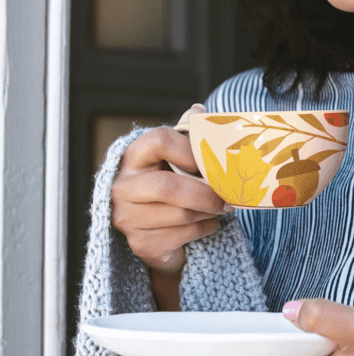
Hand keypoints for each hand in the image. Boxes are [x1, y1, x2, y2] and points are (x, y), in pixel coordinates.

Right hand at [111, 105, 231, 308]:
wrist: (156, 232)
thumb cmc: (170, 186)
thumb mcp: (176, 159)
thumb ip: (186, 136)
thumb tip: (198, 110)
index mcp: (133, 157)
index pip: (159, 141)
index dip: (188, 149)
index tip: (208, 161)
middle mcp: (123, 187)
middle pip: (168, 187)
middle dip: (206, 193)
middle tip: (228, 197)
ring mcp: (128, 218)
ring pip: (181, 214)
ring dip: (209, 212)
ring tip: (219, 208)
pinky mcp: (141, 244)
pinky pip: (183, 235)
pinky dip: (205, 229)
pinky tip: (208, 224)